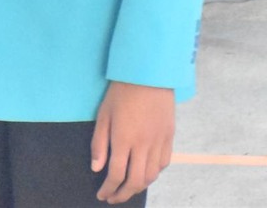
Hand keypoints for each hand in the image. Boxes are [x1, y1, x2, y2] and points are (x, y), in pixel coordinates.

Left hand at [91, 82, 175, 202]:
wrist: (149, 72)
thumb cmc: (122, 91)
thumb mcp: (103, 115)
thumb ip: (99, 144)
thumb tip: (97, 168)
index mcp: (124, 139)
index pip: (115, 175)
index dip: (107, 190)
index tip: (101, 195)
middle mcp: (143, 143)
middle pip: (135, 181)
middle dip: (122, 194)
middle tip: (113, 198)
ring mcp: (159, 140)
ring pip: (152, 175)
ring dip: (139, 186)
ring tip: (129, 188)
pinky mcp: (169, 134)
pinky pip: (164, 162)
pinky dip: (155, 173)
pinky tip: (146, 172)